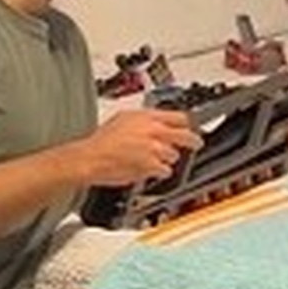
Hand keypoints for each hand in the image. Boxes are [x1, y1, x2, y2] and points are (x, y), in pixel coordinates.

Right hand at [76, 110, 202, 186]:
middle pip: (186, 135)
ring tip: (154, 159)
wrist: (91, 158)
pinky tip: (151, 170)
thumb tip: (157, 120)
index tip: (191, 126)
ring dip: (168, 158)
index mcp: (147, 116)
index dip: (187, 123)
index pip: (179, 117)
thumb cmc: (102, 141)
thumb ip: (144, 119)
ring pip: (174, 155)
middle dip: (193, 140)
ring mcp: (154, 149)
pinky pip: (166, 170)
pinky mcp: (151, 165)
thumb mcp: (124, 118)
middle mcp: (154, 131)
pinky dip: (161, 172)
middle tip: (196, 143)